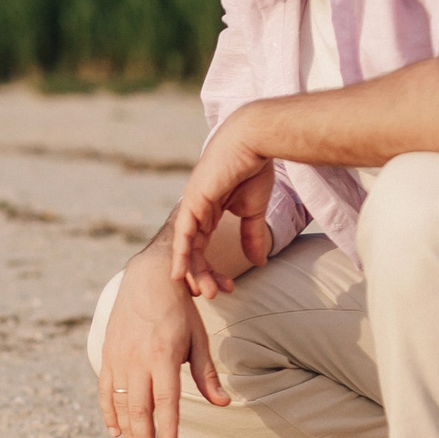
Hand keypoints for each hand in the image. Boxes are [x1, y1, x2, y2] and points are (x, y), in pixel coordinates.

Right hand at [96, 250, 227, 437]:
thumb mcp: (198, 338)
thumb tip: (223, 404)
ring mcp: (118, 356)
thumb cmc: (179, 309)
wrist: (147, 277)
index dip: (167, 428)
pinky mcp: (108, 353)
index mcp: (163, 354)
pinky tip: (116, 432)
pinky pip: (105, 390)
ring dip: (128, 432)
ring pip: (120, 403)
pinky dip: (109, 413)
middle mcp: (137, 358)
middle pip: (139, 408)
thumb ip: (206, 374)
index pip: (166, 400)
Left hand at [168, 110, 277, 296]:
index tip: (224, 287)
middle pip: (193, 251)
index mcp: (207, 211)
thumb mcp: (253, 210)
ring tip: (205, 293)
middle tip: (213, 296)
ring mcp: (191, 205)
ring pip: (188, 247)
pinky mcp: (192, 201)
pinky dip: (180, 255)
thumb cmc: (254, 168)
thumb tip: (258, 262)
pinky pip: (183, 234)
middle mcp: (195, 211)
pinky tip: (180, 275)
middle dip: (203, 275)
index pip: (203, 247)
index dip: (211, 269)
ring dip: (195, 272)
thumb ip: (251, 236)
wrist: (254, 141)